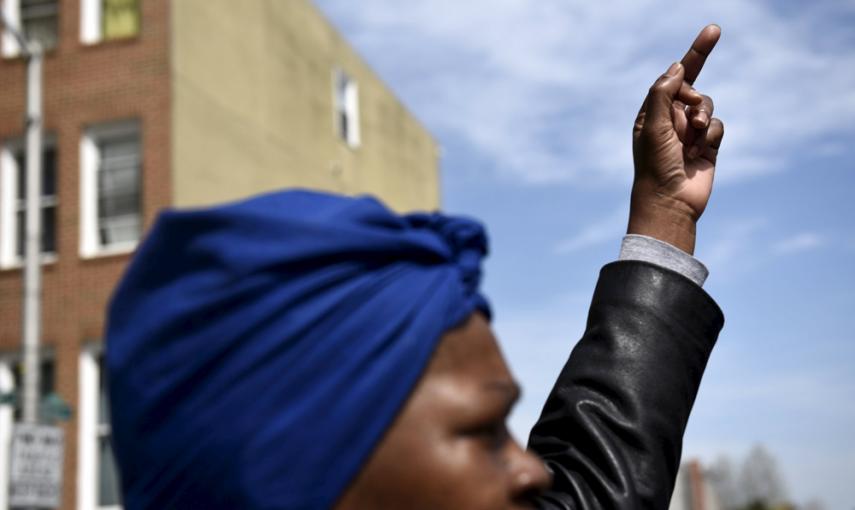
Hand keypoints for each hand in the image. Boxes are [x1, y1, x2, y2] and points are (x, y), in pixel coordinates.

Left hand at [629, 25, 723, 253]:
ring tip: (694, 137)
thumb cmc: (655, 164)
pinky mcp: (708, 145)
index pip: (674, 76)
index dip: (694, 54)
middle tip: (692, 114)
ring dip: (703, 117)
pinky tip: (700, 151)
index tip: (714, 31)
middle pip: (694, 87)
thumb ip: (664, 93)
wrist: (670, 200)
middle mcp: (672, 119)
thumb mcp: (654, 125)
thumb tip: (678, 68)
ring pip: (708, 106)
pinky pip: (718, 125)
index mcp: (653, 111)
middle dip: (696, 95)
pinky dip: (711, 135)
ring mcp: (691, 132)